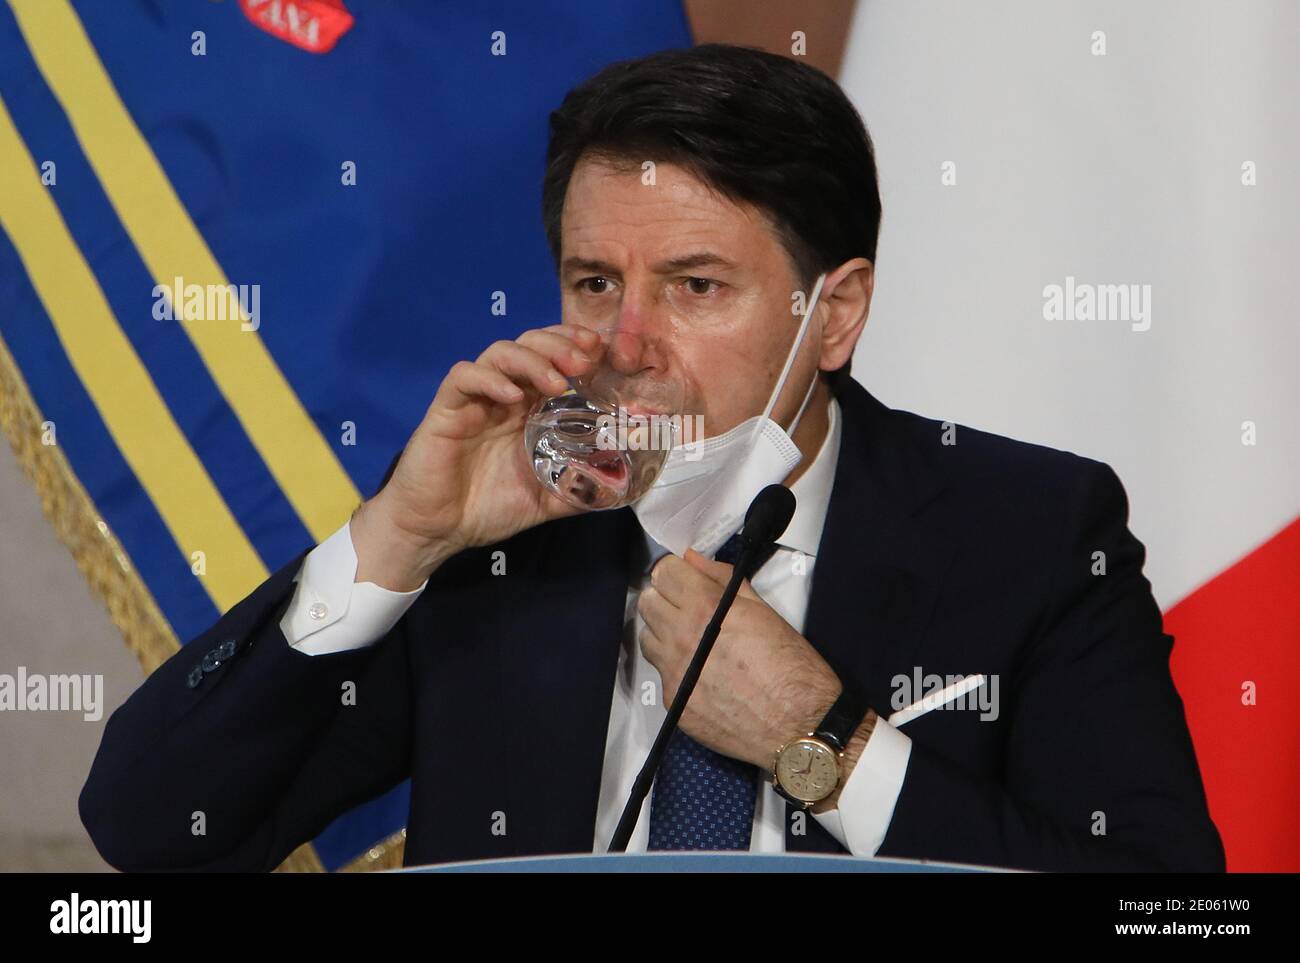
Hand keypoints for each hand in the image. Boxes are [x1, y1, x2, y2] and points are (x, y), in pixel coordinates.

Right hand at [352, 324, 601, 589]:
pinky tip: (511, 396)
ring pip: (500, 353)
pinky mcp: (446, 411)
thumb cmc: (487, 509)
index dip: (574, 344)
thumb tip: (619, 485)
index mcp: (527, 408)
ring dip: (531, 359)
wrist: (437, 531)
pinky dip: (489, 380)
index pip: (552, 357)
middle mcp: (503, 396)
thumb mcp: (545, 499)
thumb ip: (578, 488)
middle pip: (529, 344)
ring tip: (555, 382)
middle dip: (559, 344)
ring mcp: (474, 400)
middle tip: (584, 362)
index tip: (601, 350)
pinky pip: (463, 378)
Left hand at [636, 549, 841, 767]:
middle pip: (648, 602)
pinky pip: (661, 673)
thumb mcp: (764, 611)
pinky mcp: (673, 701)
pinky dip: (676, 668)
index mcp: (705, 609)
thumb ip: (723, 581)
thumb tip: (693, 560)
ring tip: (693, 641)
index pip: (664, 572)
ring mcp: (673, 672)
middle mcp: (681, 638)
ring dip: (664, 632)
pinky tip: (703, 674)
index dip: (677, 573)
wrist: (799, 726)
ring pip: (646, 637)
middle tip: (689, 608)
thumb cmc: (792, 666)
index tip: (687, 581)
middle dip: (665, 598)